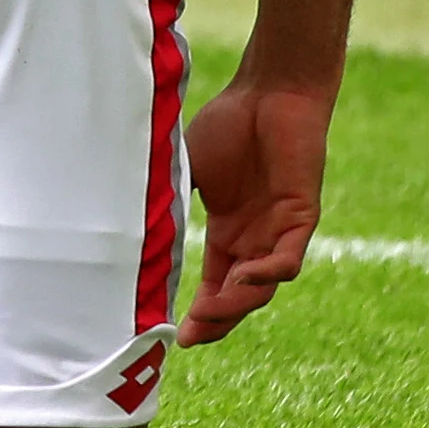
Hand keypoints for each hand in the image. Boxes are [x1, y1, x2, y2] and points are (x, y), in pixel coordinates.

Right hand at [179, 73, 333, 344]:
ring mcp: (279, 231)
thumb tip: (126, 224)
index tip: (174, 336)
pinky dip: (267, 274)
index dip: (199, 313)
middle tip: (191, 337)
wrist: (270, 90)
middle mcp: (255, 238)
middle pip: (238, 297)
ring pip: (261, 286)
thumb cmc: (231, 122)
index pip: (215, 286)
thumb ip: (168, 199)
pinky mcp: (301, 218)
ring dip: (237, 303)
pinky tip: (243, 275)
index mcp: (229, 231)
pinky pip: (288, 260)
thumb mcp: (188, 168)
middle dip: (216, 321)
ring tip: (209, 314)